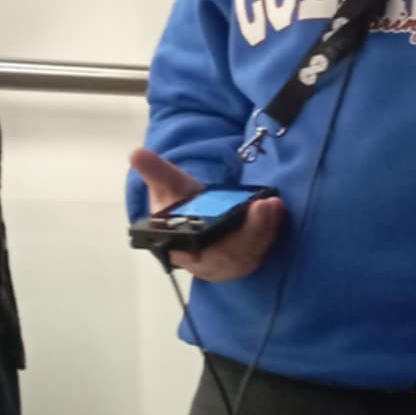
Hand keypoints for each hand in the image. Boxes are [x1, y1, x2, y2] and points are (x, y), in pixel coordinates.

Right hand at [129, 147, 284, 281]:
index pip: (195, 254)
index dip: (207, 249)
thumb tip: (137, 154)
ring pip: (250, 252)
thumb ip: (156, 173)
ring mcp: (232, 260)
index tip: (214, 233)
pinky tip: (279, 211)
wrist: (198, 220)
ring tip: (273, 205)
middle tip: (263, 206)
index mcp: (182, 249)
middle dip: (248, 233)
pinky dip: (272, 230)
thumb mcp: (168, 188)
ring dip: (264, 230)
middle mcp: (208, 260)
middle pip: (229, 254)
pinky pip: (264, 246)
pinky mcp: (251, 253)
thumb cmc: (180, 206)